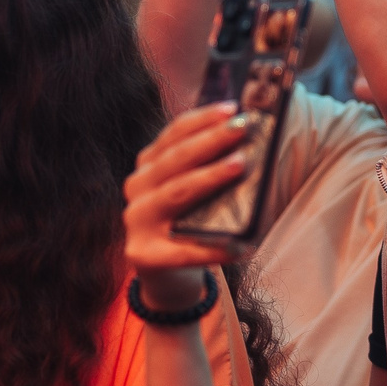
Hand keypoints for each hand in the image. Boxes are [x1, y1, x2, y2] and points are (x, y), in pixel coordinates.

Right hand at [122, 104, 254, 309]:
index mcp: (148, 166)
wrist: (167, 277)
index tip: (233, 108)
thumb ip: (207, 168)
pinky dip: (214, 247)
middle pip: (175, 159)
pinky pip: (183, 249)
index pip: (173, 134)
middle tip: (242, 129)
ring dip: (210, 177)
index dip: (202, 119)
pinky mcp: (143, 255)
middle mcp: (136, 188)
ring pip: (176, 193)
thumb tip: (250, 144)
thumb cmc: (189, 225)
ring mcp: (136, 222)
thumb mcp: (191, 191)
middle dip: (211, 140)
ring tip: (240, 165)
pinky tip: (241, 244)